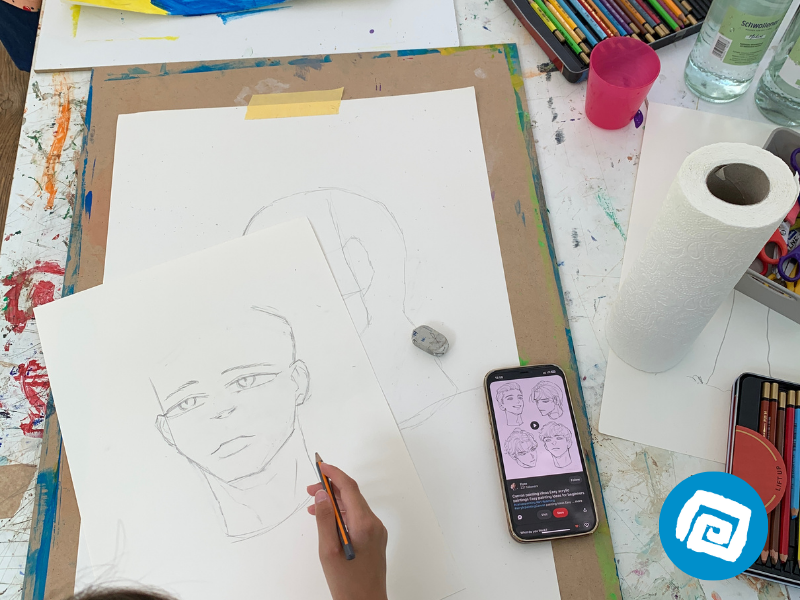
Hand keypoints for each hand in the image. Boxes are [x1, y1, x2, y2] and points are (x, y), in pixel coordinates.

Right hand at [307, 463, 387, 599]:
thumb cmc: (347, 583)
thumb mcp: (328, 550)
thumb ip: (325, 520)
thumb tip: (322, 494)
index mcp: (364, 524)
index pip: (349, 488)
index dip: (334, 474)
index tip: (321, 466)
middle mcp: (374, 524)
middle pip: (352, 495)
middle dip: (331, 488)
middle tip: (311, 489)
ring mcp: (376, 532)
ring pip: (354, 506)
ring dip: (335, 502)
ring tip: (314, 506)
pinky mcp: (375, 539)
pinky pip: (358, 518)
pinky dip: (342, 514)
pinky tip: (328, 521)